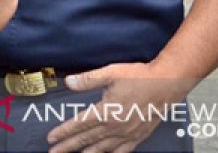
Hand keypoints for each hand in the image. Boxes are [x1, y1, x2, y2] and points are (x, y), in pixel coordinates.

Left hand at [46, 62, 193, 152]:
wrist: (166, 84)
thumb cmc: (139, 77)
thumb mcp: (110, 73)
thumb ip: (88, 80)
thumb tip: (68, 82)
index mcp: (106, 112)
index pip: (79, 125)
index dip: (63, 132)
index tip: (50, 138)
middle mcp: (115, 127)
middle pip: (86, 140)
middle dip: (68, 147)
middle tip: (54, 152)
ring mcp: (127, 134)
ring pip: (102, 148)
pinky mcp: (138, 136)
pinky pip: (122, 151)